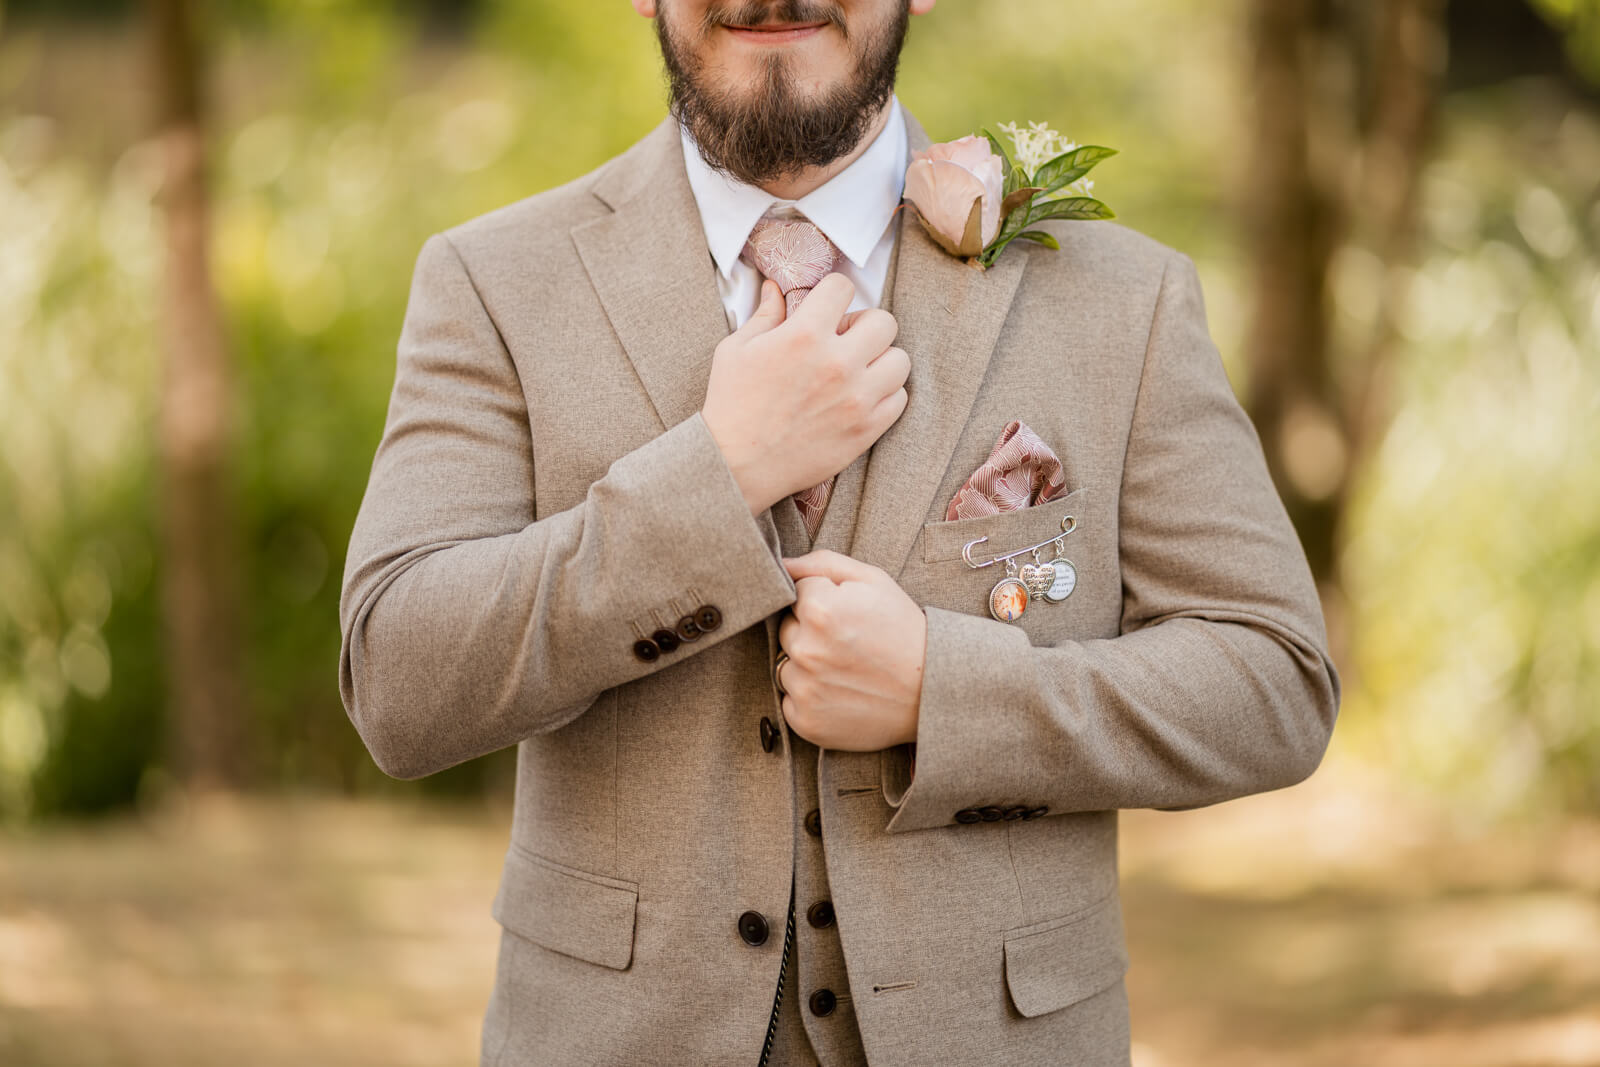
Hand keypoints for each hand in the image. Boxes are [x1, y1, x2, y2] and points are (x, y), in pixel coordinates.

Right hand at [702, 275, 910, 515]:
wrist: (736, 464)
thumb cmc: (731, 405)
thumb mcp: (736, 350)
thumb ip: (764, 315)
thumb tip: (775, 289)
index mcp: (803, 335)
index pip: (843, 287)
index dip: (834, 293)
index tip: (827, 307)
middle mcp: (837, 363)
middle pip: (884, 322)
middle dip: (864, 325)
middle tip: (845, 341)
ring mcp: (856, 398)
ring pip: (900, 360)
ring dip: (881, 360)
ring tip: (858, 371)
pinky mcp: (866, 429)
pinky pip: (899, 399)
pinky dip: (885, 394)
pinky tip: (860, 397)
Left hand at [776, 550, 925, 751]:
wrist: (933, 690)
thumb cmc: (902, 629)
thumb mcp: (873, 581)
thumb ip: (821, 564)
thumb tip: (779, 564)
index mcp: (820, 609)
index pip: (796, 593)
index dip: (823, 599)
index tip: (850, 615)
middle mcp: (806, 650)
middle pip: (787, 629)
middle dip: (810, 631)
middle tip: (848, 642)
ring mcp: (804, 689)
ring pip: (786, 665)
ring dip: (807, 665)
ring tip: (846, 669)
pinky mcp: (805, 721)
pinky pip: (790, 700)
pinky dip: (810, 697)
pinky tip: (841, 693)